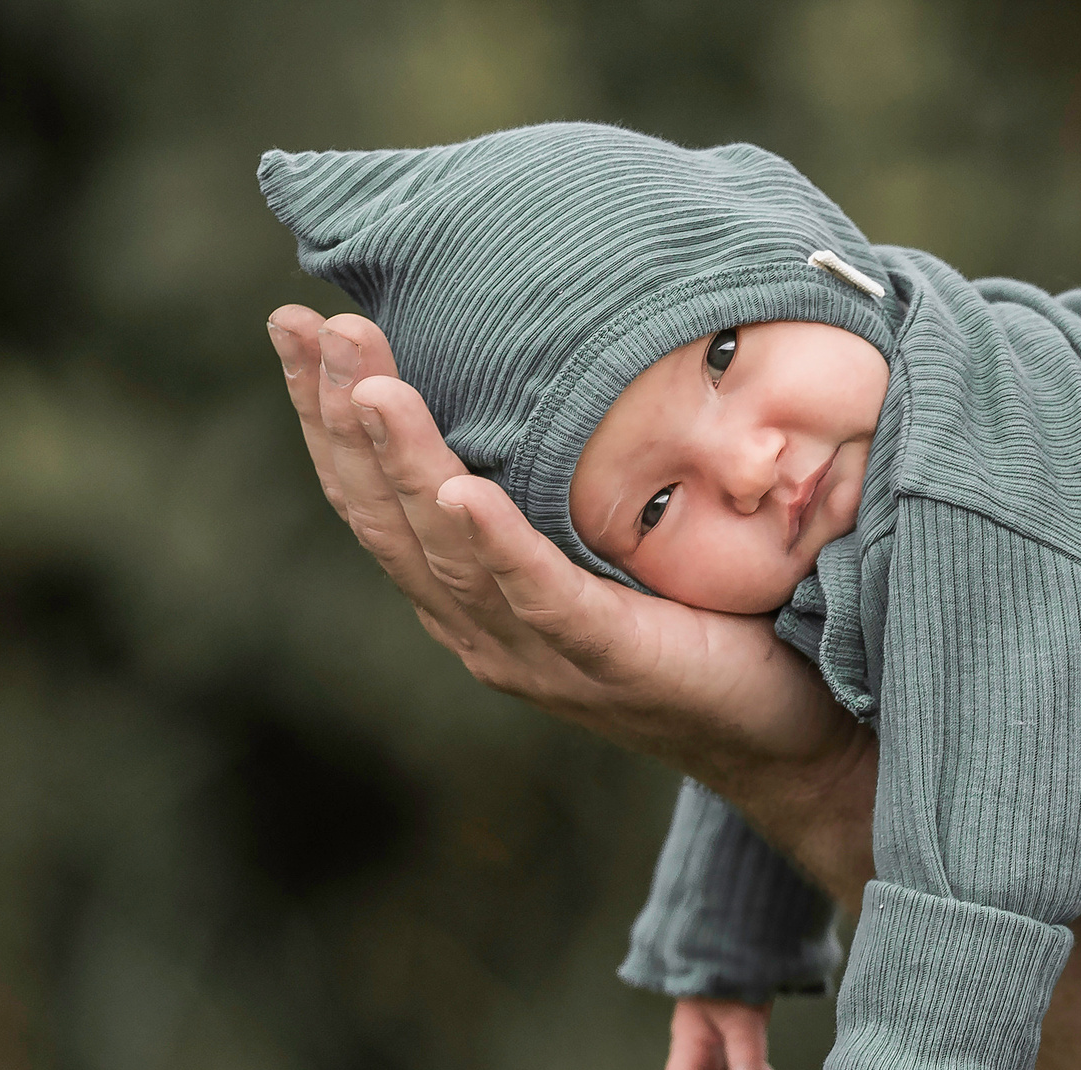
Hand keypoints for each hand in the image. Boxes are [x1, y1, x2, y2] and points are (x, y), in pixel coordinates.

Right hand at [264, 307, 860, 787]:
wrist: (787, 733)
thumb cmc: (707, 627)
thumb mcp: (615, 543)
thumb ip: (563, 483)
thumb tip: (547, 361)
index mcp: (476, 597)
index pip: (377, 499)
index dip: (326, 416)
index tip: (293, 325)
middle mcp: (484, 629)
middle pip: (385, 517)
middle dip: (338, 419)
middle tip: (308, 326)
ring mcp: (537, 653)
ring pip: (444, 552)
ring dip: (401, 464)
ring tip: (370, 383)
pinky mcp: (605, 660)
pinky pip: (538, 597)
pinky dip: (495, 545)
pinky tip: (461, 493)